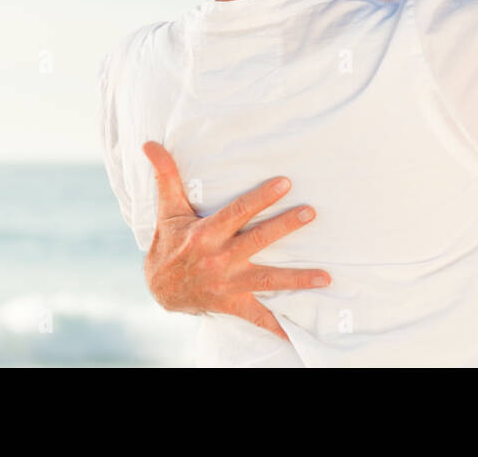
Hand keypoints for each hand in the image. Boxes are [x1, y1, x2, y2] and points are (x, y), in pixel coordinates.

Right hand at [141, 142, 329, 339]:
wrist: (158, 290)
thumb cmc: (169, 243)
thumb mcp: (167, 210)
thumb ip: (166, 176)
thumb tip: (151, 143)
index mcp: (206, 235)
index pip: (237, 213)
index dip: (260, 198)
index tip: (285, 183)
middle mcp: (219, 259)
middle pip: (257, 241)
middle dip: (285, 227)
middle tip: (311, 212)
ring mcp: (228, 284)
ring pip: (267, 280)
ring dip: (298, 279)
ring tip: (326, 277)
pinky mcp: (233, 304)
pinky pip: (257, 317)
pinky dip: (277, 327)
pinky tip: (298, 334)